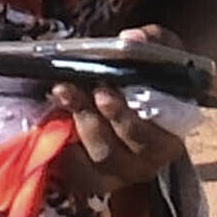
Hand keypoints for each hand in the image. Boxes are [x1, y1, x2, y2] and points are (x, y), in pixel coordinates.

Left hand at [43, 31, 216, 204]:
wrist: (143, 90)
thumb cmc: (156, 73)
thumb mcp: (162, 52)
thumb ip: (152, 42)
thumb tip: (130, 39)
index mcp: (166, 140)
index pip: (147, 139)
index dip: (123, 119)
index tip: (103, 91)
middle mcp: (142, 164)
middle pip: (112, 153)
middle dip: (89, 120)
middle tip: (70, 89)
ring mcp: (116, 174)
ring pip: (89, 163)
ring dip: (71, 128)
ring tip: (61, 94)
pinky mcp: (92, 177)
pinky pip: (73, 173)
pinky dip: (60, 150)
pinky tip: (49, 121)